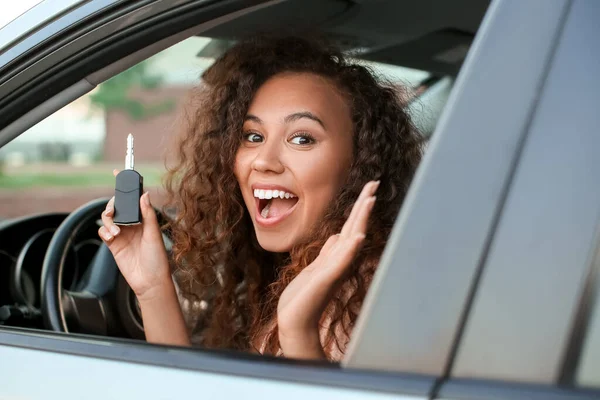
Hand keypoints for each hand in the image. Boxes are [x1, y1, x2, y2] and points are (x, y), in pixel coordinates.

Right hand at [99, 169, 170, 300]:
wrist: (149, 282)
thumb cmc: (157, 259)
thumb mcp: (154, 235)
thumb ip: (147, 214)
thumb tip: (144, 194)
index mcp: (144, 219)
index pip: (133, 199)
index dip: (126, 186)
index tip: (118, 172)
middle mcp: (132, 224)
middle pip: (117, 206)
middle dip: (113, 205)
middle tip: (113, 212)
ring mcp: (122, 234)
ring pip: (108, 218)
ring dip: (108, 220)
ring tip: (115, 233)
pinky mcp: (113, 245)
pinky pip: (103, 232)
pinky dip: (104, 231)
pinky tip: (111, 237)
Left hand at [277, 180, 378, 358]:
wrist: (295, 319)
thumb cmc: (305, 295)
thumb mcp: (316, 267)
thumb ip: (329, 252)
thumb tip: (338, 236)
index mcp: (337, 255)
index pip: (351, 225)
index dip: (360, 206)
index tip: (370, 188)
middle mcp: (340, 260)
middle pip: (355, 226)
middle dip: (364, 204)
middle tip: (375, 183)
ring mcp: (335, 269)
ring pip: (351, 239)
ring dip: (360, 219)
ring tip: (369, 200)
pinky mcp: (326, 279)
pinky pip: (341, 261)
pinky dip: (350, 249)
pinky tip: (358, 237)